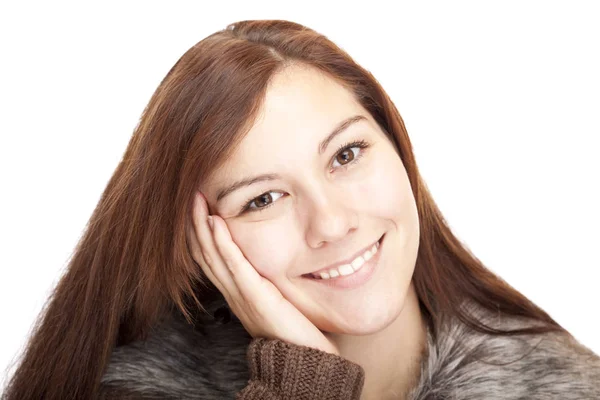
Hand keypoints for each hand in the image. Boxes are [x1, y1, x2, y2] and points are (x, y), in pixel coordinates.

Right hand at [187, 191, 339, 355]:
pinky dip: (222, 242)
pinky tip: (215, 222)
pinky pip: (233, 264)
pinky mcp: (255, 296)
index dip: (201, 234)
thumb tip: (272, 267)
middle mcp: (233, 294)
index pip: (211, 259)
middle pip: (204, 254)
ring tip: (197, 200)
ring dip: (201, 226)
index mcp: (237, 294)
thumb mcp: (277, 302)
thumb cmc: (295, 332)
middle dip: (194, 224)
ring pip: (212, 256)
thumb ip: (269, 285)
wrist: (305, 361)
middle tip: (190, 195)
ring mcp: (241, 295)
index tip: (199, 208)